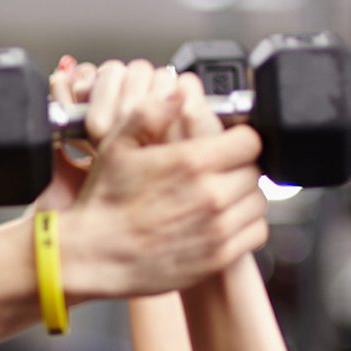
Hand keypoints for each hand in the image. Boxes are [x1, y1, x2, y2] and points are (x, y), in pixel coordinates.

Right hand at [54, 61, 268, 298]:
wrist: (92, 256)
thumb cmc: (103, 204)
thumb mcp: (116, 146)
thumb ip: (150, 113)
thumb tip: (178, 93)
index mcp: (191, 162)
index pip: (249, 140)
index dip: (239, 138)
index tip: (228, 142)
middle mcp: (211, 196)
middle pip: (255, 171)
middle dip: (239, 167)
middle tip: (218, 171)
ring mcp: (217, 229)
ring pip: (258, 202)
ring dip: (243, 196)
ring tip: (219, 196)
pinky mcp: (218, 257)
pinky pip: (255, 233)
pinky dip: (245, 226)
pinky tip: (222, 221)